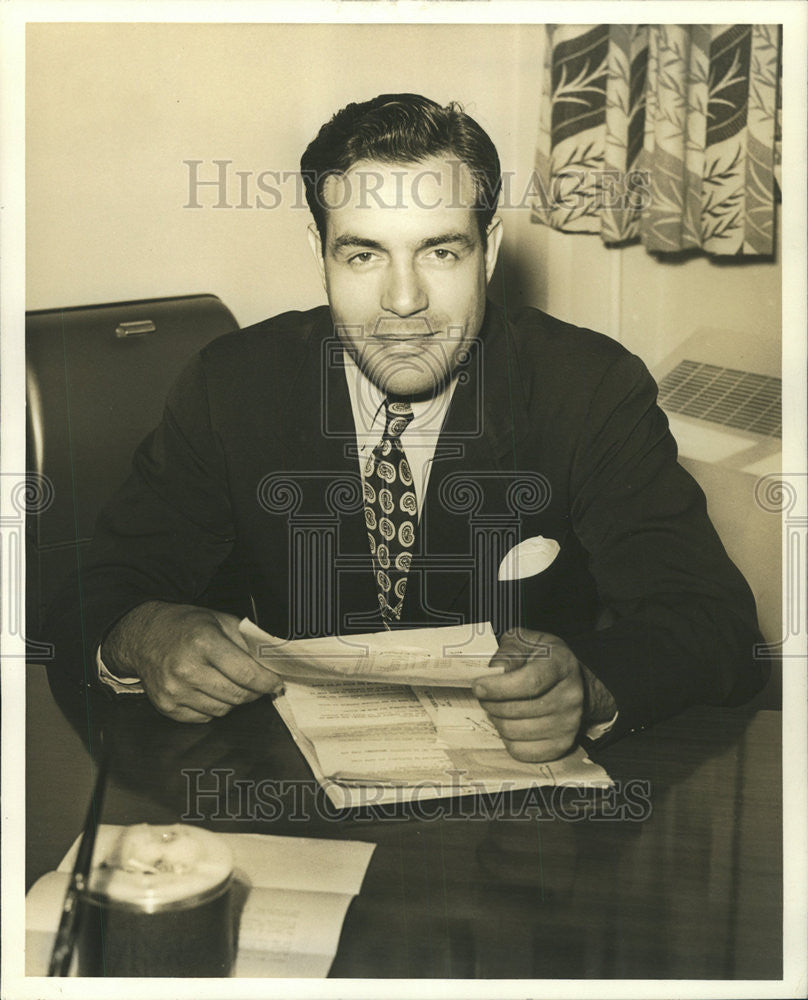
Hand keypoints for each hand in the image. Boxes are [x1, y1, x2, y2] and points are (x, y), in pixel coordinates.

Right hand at [101, 601, 282, 722]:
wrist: (143, 635)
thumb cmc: (185, 626)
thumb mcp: (220, 620)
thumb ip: (247, 640)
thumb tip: (272, 662)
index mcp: (203, 642)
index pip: (246, 673)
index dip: (267, 681)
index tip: (276, 683)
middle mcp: (186, 668)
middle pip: (237, 695)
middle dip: (254, 692)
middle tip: (258, 684)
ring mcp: (174, 690)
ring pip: (223, 710)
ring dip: (234, 700)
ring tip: (230, 683)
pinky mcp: (166, 706)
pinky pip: (204, 717)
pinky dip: (213, 707)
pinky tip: (209, 690)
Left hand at [472, 628, 585, 762]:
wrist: (572, 682)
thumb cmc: (542, 659)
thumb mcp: (525, 642)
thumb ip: (509, 652)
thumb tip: (495, 671)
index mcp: (562, 664)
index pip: (530, 682)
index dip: (499, 687)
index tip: (478, 686)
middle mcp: (571, 695)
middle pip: (518, 709)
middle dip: (490, 702)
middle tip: (484, 695)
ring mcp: (569, 723)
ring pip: (514, 731)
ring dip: (496, 720)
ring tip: (496, 707)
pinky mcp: (562, 745)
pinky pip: (521, 751)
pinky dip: (507, 739)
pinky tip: (509, 723)